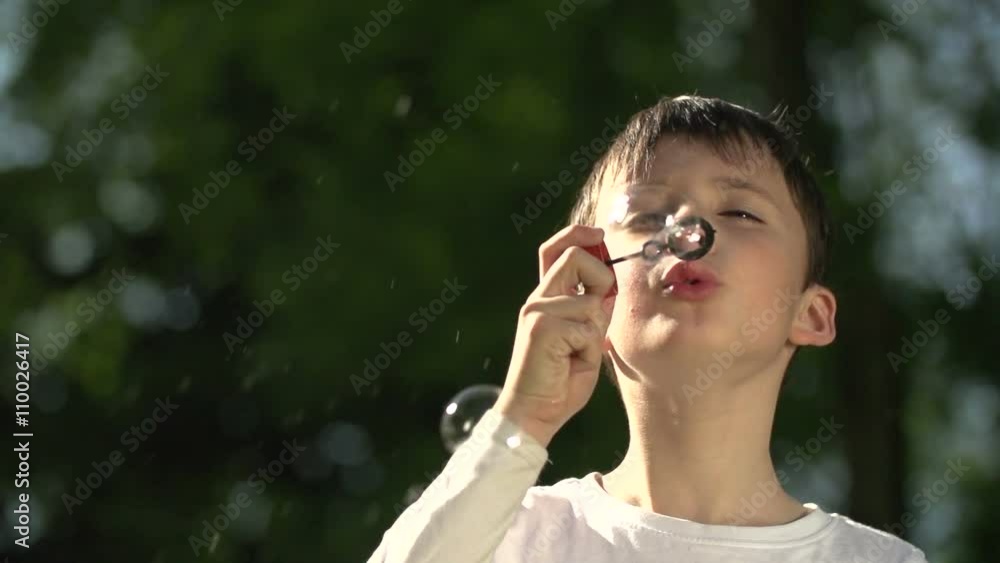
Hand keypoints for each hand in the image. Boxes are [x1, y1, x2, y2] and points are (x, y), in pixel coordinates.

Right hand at [495, 225, 615, 447]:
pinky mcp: (543, 327)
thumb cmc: (560, 382)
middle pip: (576, 257)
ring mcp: (538, 311)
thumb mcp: (585, 340)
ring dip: (596, 333)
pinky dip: (590, 350)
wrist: (533, 413)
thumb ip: (593, 312)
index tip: (598, 234)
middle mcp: (538, 299)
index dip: (577, 234)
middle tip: (600, 310)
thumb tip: (610, 289)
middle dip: (602, 278)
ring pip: (591, 302)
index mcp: (545, 298)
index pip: (554, 249)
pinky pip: (588, 328)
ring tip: (578, 355)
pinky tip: (571, 364)